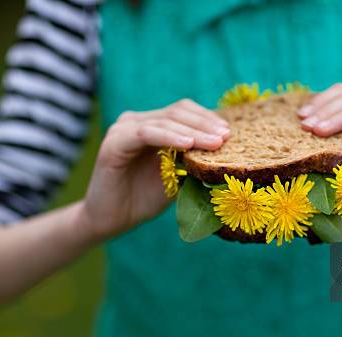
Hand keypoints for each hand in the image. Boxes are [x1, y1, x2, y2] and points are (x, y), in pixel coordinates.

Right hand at [81, 99, 229, 239]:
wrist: (112, 220)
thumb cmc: (145, 198)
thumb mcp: (178, 177)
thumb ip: (194, 162)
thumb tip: (226, 154)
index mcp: (153, 125)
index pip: (184, 111)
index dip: (208, 118)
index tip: (230, 133)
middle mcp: (137, 121)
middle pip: (178, 112)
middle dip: (205, 124)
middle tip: (226, 137)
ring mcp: (124, 129)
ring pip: (165, 120)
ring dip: (193, 131)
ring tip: (214, 142)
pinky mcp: (114, 142)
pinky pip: (146, 133)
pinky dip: (168, 137)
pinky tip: (187, 145)